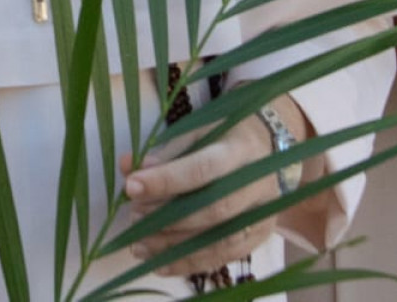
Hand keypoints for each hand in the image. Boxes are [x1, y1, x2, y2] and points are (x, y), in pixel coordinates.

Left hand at [120, 96, 306, 276]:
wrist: (268, 147)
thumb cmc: (224, 136)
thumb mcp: (197, 132)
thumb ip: (164, 152)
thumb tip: (128, 167)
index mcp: (240, 149)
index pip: (202, 168)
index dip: (165, 180)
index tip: (132, 186)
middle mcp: (257, 183)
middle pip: (212, 208)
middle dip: (167, 217)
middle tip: (134, 217)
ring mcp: (263, 212)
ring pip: (218, 238)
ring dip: (174, 245)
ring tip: (139, 245)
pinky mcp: (261, 235)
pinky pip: (224, 256)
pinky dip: (190, 263)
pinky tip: (160, 263)